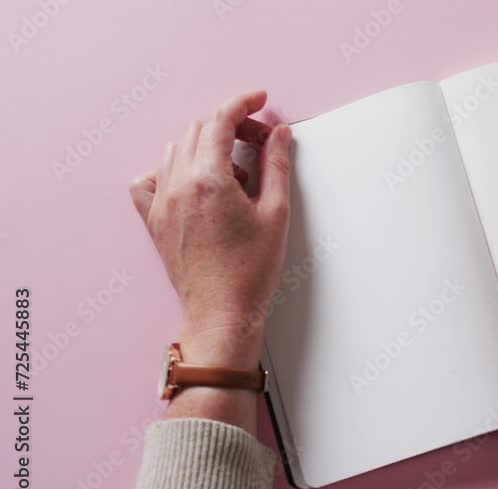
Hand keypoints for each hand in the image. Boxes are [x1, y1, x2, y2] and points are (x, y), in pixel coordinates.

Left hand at [129, 91, 292, 368]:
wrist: (222, 311)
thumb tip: (279, 134)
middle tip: (260, 140)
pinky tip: (194, 181)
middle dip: (230, 124)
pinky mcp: (154, 219)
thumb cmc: (251, 271)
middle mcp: (178, 185)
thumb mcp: (276, 213)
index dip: (243, 103)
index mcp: (209, 179)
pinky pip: (150, 178)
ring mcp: (161, 202)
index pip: (220, 120)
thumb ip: (277, 165)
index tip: (260, 100)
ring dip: (206, 145)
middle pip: (198, 129)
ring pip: (176, 149)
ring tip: (237, 168)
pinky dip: (171, 168)